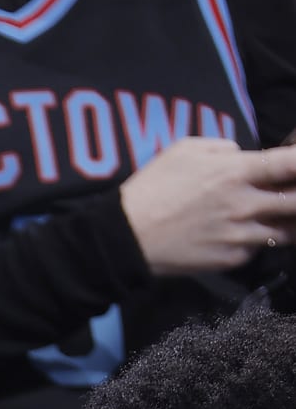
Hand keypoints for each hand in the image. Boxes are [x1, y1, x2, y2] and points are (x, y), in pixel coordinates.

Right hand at [120, 137, 295, 274]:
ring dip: (284, 223)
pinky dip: (255, 243)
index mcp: (238, 171)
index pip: (290, 163)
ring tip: (275, 217)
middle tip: (290, 195)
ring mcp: (239, 236)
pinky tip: (243, 236)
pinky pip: (256, 250)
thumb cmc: (153, 186)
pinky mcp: (230, 260)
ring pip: (283, 231)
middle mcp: (246, 204)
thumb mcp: (185, 149)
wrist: (128, 237)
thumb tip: (240, 155)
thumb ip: (222, 147)